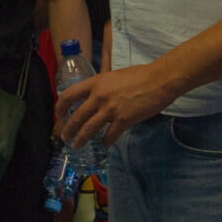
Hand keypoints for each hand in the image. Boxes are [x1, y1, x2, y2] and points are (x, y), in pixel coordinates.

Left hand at [56, 60, 173, 146]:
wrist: (160, 79)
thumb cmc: (140, 75)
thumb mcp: (114, 76)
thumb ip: (102, 86)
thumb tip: (94, 96)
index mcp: (95, 83)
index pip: (69, 95)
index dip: (61, 107)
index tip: (60, 115)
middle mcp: (99, 96)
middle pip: (76, 117)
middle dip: (68, 130)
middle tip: (65, 137)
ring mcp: (111, 109)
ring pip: (88, 129)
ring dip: (80, 140)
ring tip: (76, 146)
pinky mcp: (124, 120)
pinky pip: (109, 136)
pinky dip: (105, 142)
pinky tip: (104, 144)